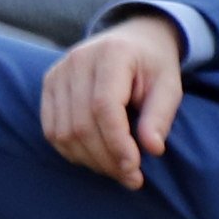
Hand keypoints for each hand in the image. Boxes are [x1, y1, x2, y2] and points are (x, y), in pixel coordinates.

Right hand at [40, 15, 184, 186]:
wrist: (133, 39)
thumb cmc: (154, 65)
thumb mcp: (169, 85)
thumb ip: (161, 115)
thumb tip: (152, 150)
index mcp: (112, 55)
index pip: (104, 107)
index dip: (117, 143)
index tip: (134, 169)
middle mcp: (77, 61)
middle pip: (81, 123)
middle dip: (106, 158)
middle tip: (131, 178)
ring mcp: (57, 72)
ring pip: (62, 131)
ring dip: (89, 159)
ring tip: (117, 170)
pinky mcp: (48, 85)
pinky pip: (51, 128)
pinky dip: (71, 150)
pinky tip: (96, 158)